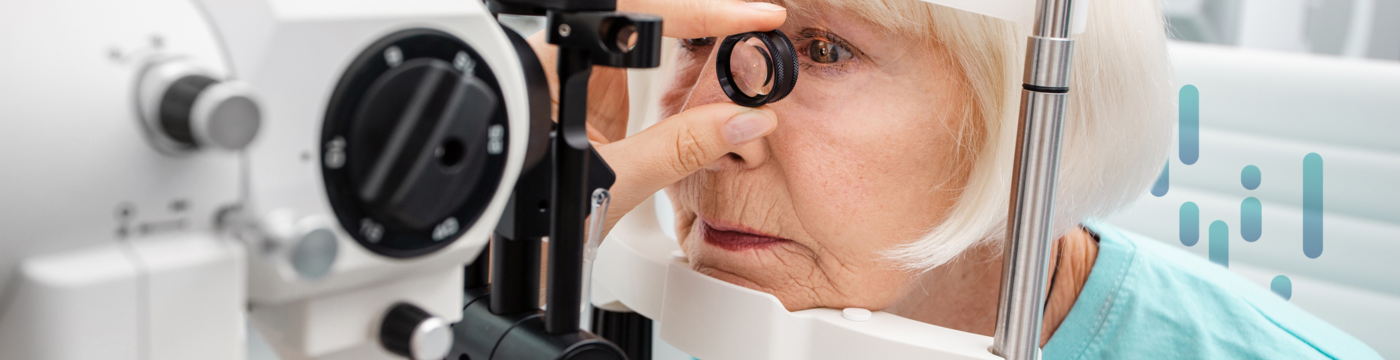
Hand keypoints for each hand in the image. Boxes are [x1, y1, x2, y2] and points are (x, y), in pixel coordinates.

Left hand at [525, 0, 786, 235]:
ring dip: (693, 39)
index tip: (750, 14)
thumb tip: (743, 120)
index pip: (631, 12)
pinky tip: (708, 74)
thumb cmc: (534, 209)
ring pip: (644, 34)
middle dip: (700, 19)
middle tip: (753, 21)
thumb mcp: (613, 181)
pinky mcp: (594, 93)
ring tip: (739, 46)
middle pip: (640, 15)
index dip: (698, 10)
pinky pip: (644, 63)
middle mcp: (560, 58)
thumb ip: (681, 148)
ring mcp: (578, 73)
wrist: (518, 239)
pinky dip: (680, 68)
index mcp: (550, 65)